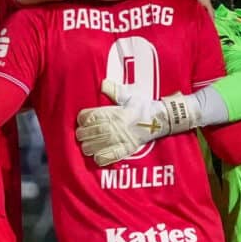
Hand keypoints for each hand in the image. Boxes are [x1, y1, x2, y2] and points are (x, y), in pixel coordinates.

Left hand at [74, 77, 198, 166]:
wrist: (158, 120)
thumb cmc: (141, 108)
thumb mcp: (128, 97)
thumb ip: (114, 91)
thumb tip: (103, 83)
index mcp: (112, 112)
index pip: (87, 117)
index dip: (82, 119)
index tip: (83, 121)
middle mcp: (113, 126)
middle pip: (86, 133)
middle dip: (81, 134)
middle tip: (83, 135)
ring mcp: (118, 139)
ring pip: (92, 146)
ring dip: (87, 147)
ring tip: (88, 146)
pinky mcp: (125, 150)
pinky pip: (106, 158)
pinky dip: (99, 158)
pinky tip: (97, 156)